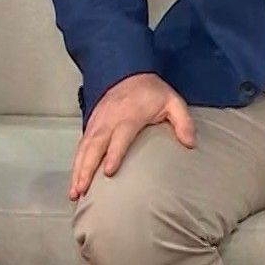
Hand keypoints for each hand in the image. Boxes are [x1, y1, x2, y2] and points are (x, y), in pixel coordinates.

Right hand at [69, 73, 194, 200]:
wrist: (129, 72)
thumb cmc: (151, 92)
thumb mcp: (172, 101)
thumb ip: (183, 121)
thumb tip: (190, 143)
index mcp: (129, 116)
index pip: (120, 137)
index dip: (114, 154)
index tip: (108, 172)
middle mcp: (109, 120)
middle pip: (95, 146)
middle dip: (86, 169)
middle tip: (82, 190)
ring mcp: (98, 122)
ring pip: (84, 148)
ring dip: (78, 170)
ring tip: (75, 192)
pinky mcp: (91, 124)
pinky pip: (81, 145)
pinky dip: (76, 163)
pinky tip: (75, 179)